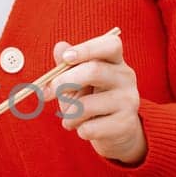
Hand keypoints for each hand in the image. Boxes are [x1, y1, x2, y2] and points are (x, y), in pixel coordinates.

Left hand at [49, 31, 145, 164]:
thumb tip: (60, 46)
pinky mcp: (126, 124)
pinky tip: (84, 129)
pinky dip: (79, 130)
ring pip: (87, 105)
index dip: (87, 48)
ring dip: (69, 114)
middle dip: (64, 82)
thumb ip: (67, 65)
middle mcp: (126, 77)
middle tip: (46, 94)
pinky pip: (90, 127)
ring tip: (69, 119)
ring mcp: (129, 100)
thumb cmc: (91, 99)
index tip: (66, 58)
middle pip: (94, 71)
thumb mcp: (77, 81)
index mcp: (115, 61)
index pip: (110, 45)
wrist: (116, 132)